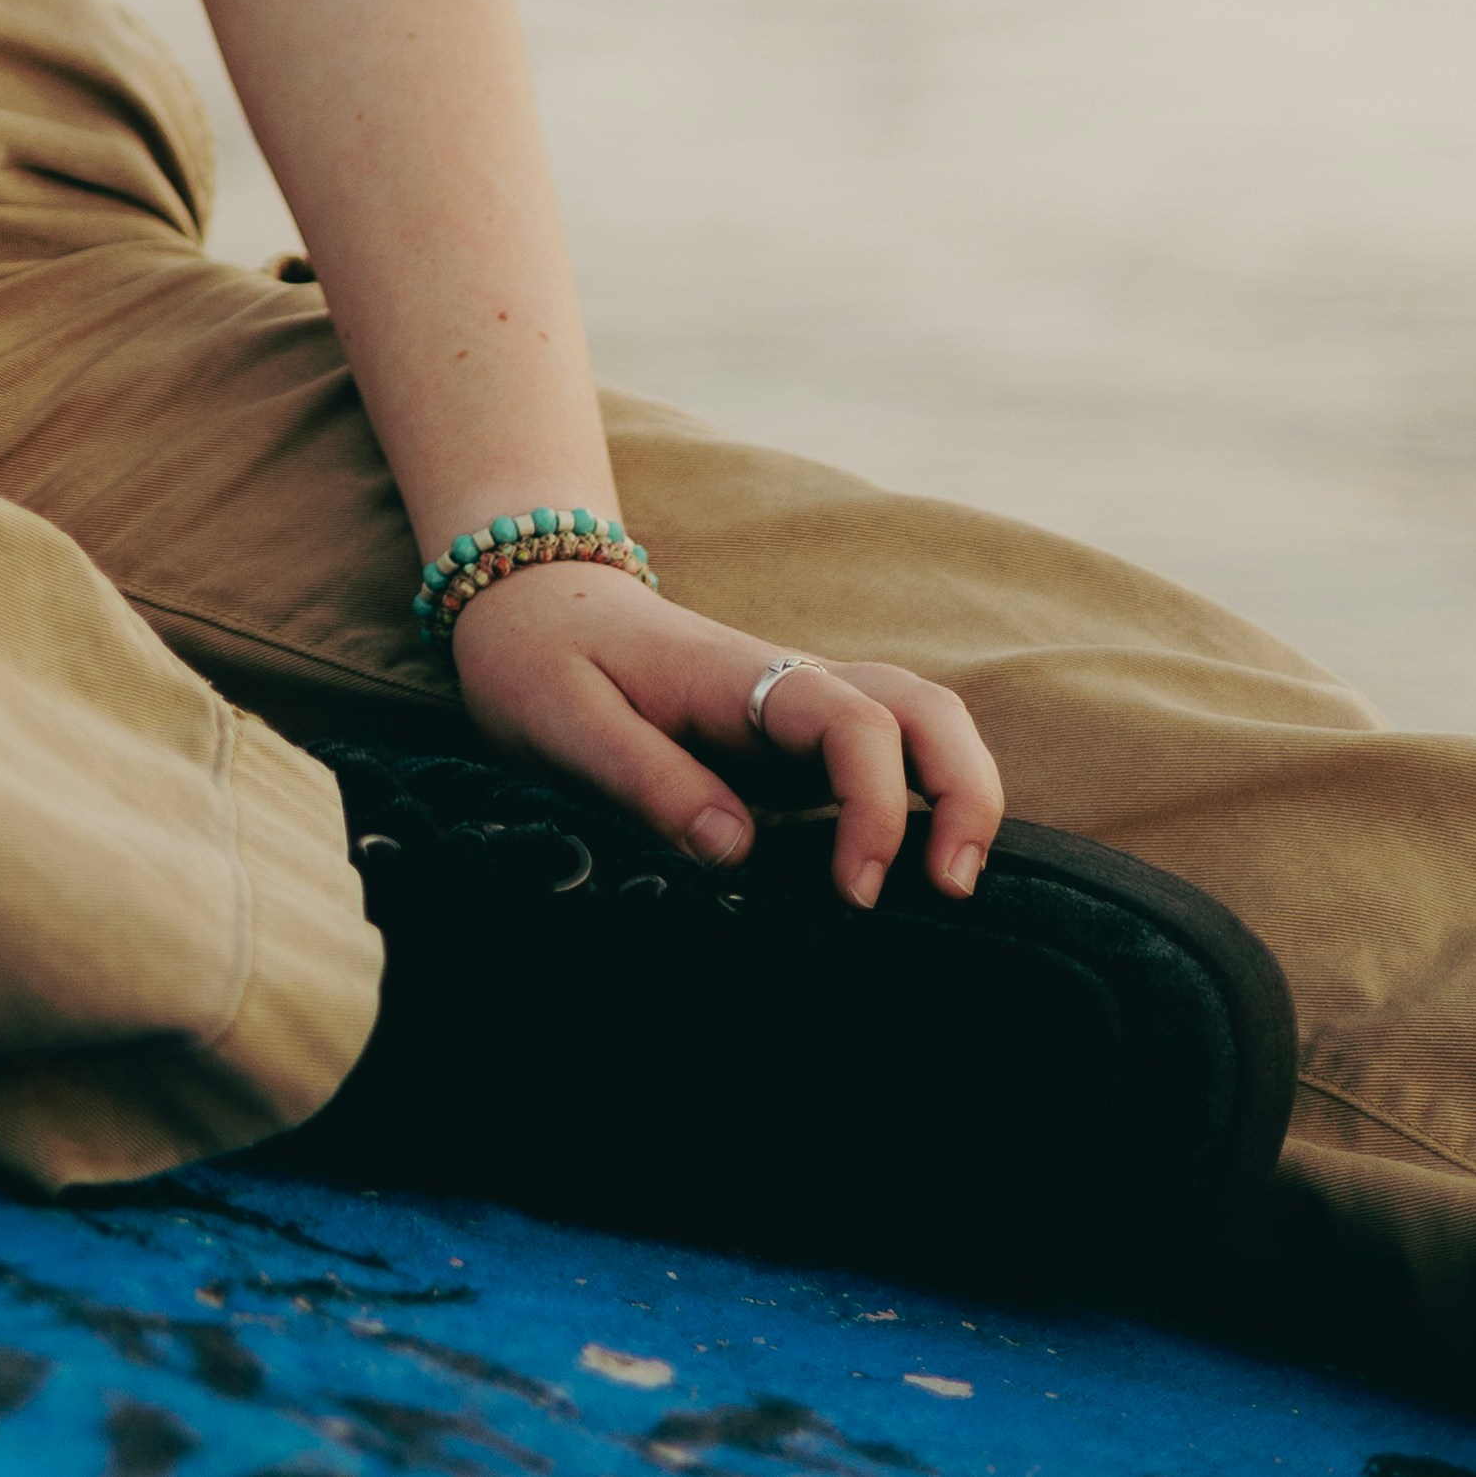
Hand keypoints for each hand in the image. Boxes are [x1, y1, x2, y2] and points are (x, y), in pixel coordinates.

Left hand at [446, 555, 1002, 908]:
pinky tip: (911, 868)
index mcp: (737, 677)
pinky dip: (925, 796)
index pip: (852, 724)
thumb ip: (648, 781)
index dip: (877, 810)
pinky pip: (886, 750)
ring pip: (920, 719)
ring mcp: (797, 702)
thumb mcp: (563, 721)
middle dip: (966, 792)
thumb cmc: (540, 659)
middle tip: (953, 891)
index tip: (854, 894)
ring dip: (960, 791)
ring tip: (950, 887)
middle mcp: (787, 681)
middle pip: (923, 707)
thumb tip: (736, 851)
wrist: (526, 597)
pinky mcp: (791, 732)